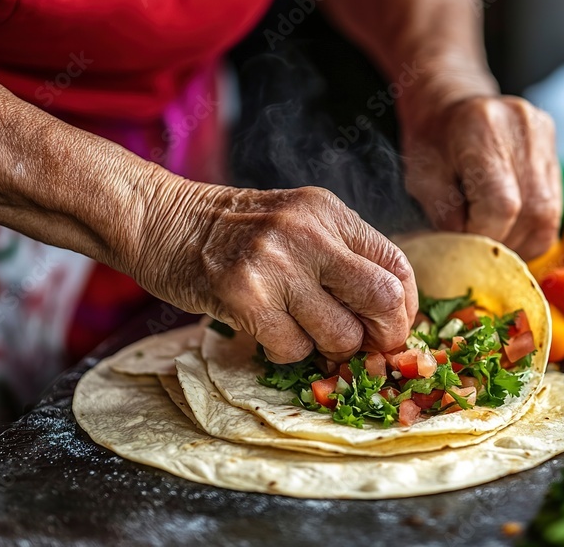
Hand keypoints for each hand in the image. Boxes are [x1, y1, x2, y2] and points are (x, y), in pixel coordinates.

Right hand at [131, 180, 417, 362]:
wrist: (159, 218)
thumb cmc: (231, 230)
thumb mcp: (296, 222)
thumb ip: (340, 256)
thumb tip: (388, 315)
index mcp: (329, 212)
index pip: (396, 265)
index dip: (404, 308)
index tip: (393, 327)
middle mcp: (309, 233)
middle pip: (383, 299)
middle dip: (385, 336)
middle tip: (368, 349)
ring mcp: (276, 264)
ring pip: (339, 335)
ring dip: (327, 349)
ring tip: (302, 331)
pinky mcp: (244, 297)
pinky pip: (292, 349)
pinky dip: (286, 352)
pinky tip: (267, 331)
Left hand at [401, 95, 562, 259]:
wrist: (451, 103)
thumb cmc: (432, 141)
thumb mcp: (421, 178)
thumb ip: (445, 216)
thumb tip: (468, 253)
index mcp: (482, 128)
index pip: (501, 205)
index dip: (484, 236)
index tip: (465, 242)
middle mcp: (523, 128)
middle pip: (531, 212)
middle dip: (503, 241)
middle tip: (479, 246)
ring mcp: (544, 137)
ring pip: (548, 215)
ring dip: (521, 240)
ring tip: (493, 237)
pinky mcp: (554, 148)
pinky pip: (553, 208)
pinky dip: (531, 229)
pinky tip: (509, 226)